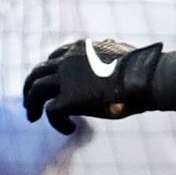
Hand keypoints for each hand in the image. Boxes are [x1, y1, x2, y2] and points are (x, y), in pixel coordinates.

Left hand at [23, 39, 162, 134]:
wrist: (145, 79)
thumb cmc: (143, 68)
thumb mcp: (124, 53)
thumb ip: (112, 50)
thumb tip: (115, 45)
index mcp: (80, 48)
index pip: (55, 57)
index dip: (49, 72)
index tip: (51, 84)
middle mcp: (67, 61)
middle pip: (38, 72)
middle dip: (30, 87)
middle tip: (29, 103)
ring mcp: (66, 79)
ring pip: (36, 90)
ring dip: (31, 104)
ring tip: (32, 117)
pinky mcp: (68, 100)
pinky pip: (51, 112)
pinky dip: (57, 123)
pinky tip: (69, 129)